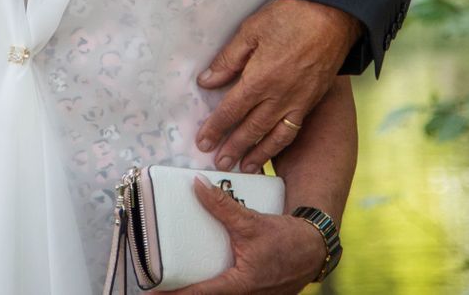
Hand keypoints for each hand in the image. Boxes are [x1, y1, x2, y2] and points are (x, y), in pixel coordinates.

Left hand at [171, 178, 328, 294]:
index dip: (173, 294)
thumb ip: (223, 205)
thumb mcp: (252, 221)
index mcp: (240, 285)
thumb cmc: (288, 240)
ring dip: (199, 290)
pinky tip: (206, 275)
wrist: (315, 248)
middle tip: (159, 286)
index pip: (199, 294)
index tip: (152, 293)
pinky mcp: (255, 293)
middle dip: (183, 293)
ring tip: (177, 282)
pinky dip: (215, 287)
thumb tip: (198, 185)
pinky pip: (230, 293)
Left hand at [195, 0, 360, 171]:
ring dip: (257, 154)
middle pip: (251, 129)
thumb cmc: (292, 18)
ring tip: (244, 167)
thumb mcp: (252, 30)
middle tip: (219, 164)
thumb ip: (229, 59)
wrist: (334, 17)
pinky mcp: (312, 101)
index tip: (203, 142)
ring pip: (273, 136)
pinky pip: (292, 130)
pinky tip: (273, 149)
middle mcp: (279, 96)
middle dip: (233, 148)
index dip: (216, 128)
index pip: (231, 110)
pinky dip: (280, 144)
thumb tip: (207, 81)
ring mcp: (298, 101)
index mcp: (260, 78)